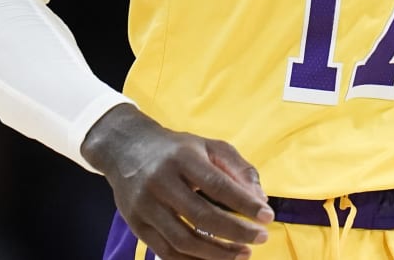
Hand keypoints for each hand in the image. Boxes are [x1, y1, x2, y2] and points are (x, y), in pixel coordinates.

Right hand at [82, 104, 274, 258]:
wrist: (126, 149)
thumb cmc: (176, 150)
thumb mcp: (209, 146)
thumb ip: (238, 169)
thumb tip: (260, 199)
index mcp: (182, 158)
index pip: (217, 184)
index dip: (244, 203)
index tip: (268, 217)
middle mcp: (161, 182)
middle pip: (202, 216)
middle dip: (236, 231)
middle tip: (261, 238)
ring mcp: (145, 206)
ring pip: (183, 240)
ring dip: (217, 253)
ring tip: (242, 253)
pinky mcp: (136, 224)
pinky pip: (166, 251)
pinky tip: (214, 259)